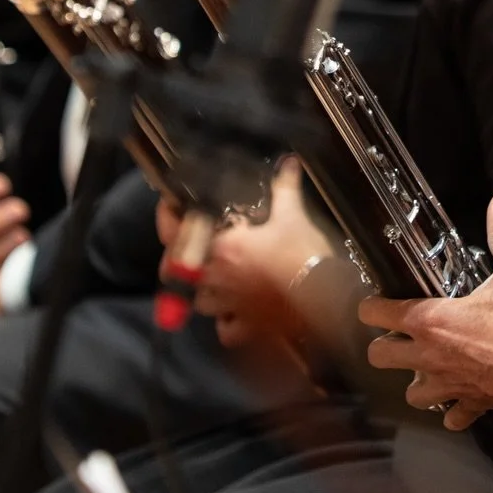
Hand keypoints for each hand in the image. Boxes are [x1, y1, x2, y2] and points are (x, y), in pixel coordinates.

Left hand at [158, 159, 335, 350]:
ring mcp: (228, 306)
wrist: (325, 297)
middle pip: (176, 272)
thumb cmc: (304, 254)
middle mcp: (216, 279)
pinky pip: (225, 330)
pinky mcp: (246, 327)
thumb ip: (284, 187)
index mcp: (221, 248)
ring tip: (216, 277)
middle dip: (180, 260)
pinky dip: (226, 323)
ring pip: (198, 302)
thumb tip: (288, 162)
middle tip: (193, 248)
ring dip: (203, 290)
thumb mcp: (293, 216)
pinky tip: (234, 312)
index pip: (176, 234)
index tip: (169, 208)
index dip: (167, 219)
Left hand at [359, 192, 492, 429]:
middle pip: (379, 357)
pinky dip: (453, 409)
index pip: (378, 314)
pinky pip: (452, 417)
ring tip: (429, 367)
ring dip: (416, 381)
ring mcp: (451, 385)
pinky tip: (461, 397)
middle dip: (385, 346)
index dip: (372, 306)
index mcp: (433, 320)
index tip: (375, 303)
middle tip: (401, 335)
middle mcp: (432, 357)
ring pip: (412, 394)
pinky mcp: (473, 406)